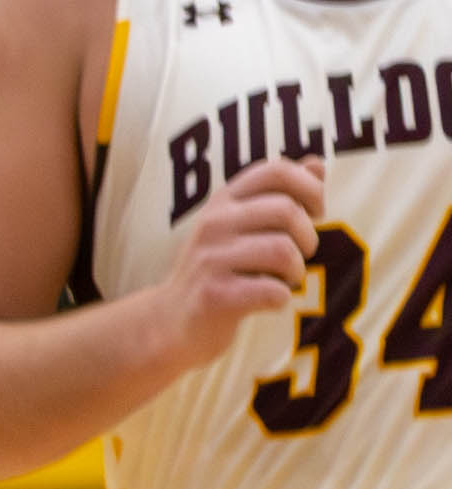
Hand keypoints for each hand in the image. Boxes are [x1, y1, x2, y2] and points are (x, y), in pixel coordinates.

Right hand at [157, 156, 323, 371]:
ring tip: (283, 280)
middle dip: (307, 237)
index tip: (313, 212)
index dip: (309, 188)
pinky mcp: (214, 295)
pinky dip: (281, 298)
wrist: (171, 323)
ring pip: (283, 250)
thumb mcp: (240, 225)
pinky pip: (272, 291)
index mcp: (223, 201)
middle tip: (297, 256)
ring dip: (295, 271)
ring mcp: (210, 259)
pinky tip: (267, 301)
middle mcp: (213, 223)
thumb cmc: (217, 270)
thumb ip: (277, 195)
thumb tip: (316, 165)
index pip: (276, 171)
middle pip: (287, 210)